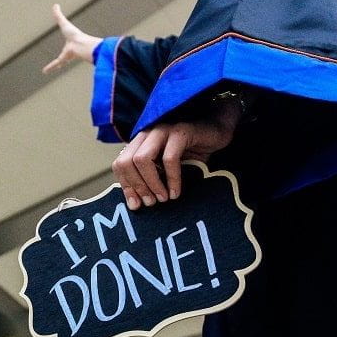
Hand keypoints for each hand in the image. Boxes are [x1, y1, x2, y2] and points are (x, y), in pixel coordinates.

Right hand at [42, 4, 102, 73]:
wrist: (80, 43)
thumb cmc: (75, 34)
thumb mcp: (64, 23)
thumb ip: (59, 15)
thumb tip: (55, 5)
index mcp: (70, 43)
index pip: (67, 45)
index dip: (66, 47)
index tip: (66, 49)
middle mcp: (69, 51)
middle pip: (64, 56)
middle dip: (61, 61)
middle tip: (59, 64)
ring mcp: (66, 56)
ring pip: (59, 62)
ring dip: (53, 66)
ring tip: (46, 71)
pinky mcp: (64, 59)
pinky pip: (55, 63)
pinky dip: (49, 67)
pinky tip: (44, 71)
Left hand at [112, 101, 242, 209]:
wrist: (216, 131)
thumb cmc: (192, 153)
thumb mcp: (168, 170)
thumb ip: (152, 180)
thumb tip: (136, 204)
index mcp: (140, 142)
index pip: (120, 164)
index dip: (126, 185)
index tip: (136, 205)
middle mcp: (147, 134)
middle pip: (126, 161)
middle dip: (137, 186)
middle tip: (150, 203)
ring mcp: (162, 131)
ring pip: (142, 158)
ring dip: (151, 183)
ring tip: (163, 199)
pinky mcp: (180, 132)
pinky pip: (169, 158)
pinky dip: (172, 178)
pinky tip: (176, 192)